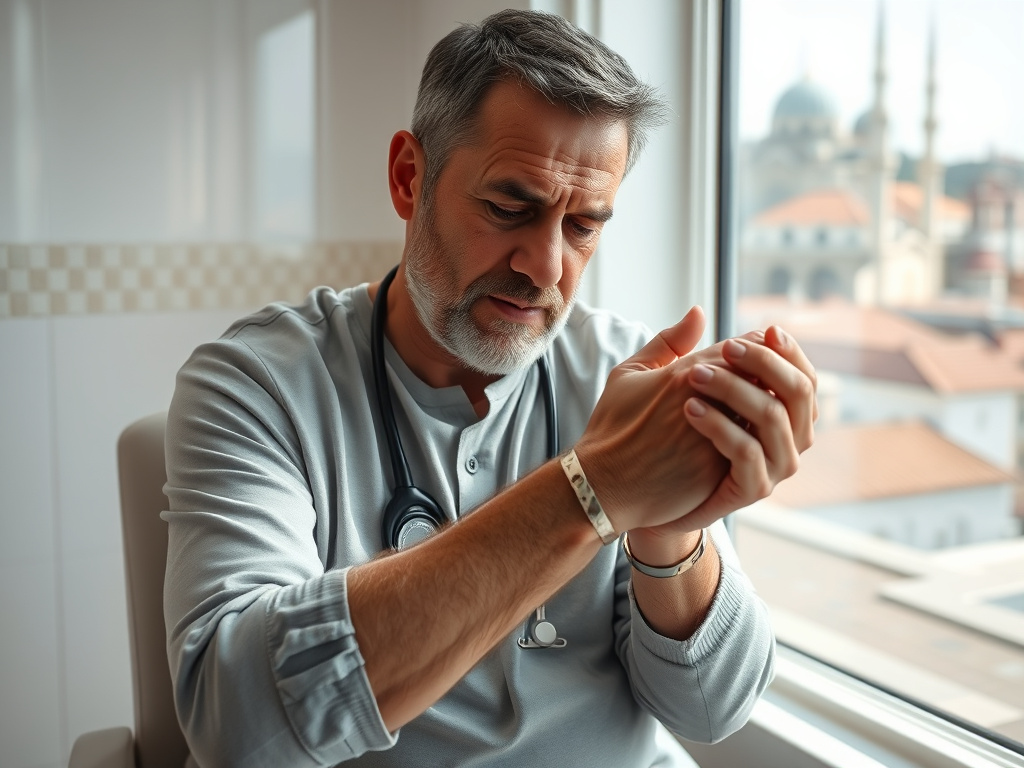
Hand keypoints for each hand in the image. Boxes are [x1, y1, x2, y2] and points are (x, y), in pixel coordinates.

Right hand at [574, 307, 764, 532]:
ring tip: (757, 409)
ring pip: (762, 411)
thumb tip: (698, 312)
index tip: (751, 355)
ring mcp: (716, 436)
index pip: (740, 349)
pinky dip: (757, 438)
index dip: (752, 350)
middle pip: (758, 377)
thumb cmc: (612, 429)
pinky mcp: (720, 469)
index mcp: (683, 375)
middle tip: (765, 379)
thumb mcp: (628, 374)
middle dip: (765, 376)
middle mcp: (704, 402)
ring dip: (765, 407)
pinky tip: (750, 437)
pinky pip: (754, 446)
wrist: (603, 484)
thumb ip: (668, 342)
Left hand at [631, 324, 816, 546]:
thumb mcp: (665, 385)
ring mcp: (773, 466)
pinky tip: (690, 410)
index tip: (763, 329)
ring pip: (772, 419)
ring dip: (736, 389)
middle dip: (765, 363)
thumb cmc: (657, 434)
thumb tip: (696, 311)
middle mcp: (786, 438)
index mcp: (779, 411)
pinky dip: (721, 426)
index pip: (801, 374)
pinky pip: (747, 452)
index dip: (788, 350)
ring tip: (694, 376)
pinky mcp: (751, 489)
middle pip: (798, 392)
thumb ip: (681, 350)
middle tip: (727, 348)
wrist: (641, 490)